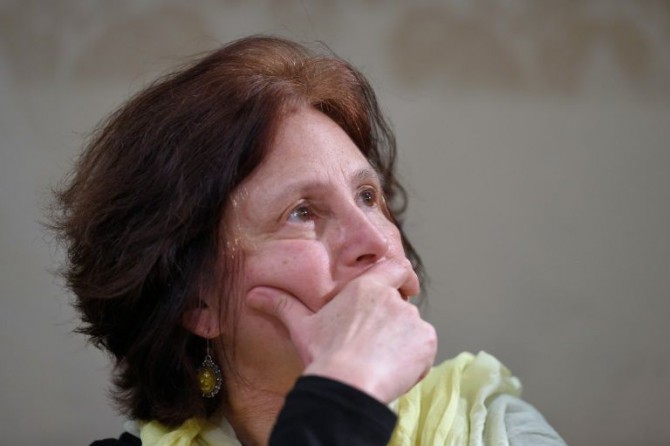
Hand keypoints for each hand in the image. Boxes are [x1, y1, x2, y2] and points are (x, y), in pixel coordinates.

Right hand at [246, 259, 436, 402]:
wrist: (347, 383)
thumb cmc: (324, 353)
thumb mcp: (301, 327)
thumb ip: (281, 305)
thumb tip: (253, 295)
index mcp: (367, 288)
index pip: (395, 268)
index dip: (400, 277)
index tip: (402, 287)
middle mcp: (393, 299)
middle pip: (399, 307)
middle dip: (390, 325)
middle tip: (372, 346)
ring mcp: (412, 320)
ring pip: (412, 329)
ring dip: (401, 344)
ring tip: (378, 363)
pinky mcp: (426, 342)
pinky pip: (424, 349)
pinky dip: (415, 360)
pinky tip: (393, 371)